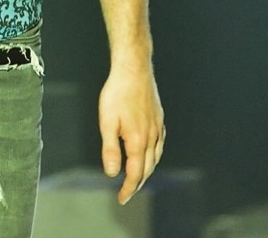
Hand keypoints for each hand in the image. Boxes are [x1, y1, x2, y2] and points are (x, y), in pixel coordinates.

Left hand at [98, 61, 164, 204]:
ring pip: (156, 157)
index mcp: (138, 141)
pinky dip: (155, 154)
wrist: (133, 68)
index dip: (128, 189)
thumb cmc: (117, 92)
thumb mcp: (107, 121)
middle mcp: (152, 137)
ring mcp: (158, 127)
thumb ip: (109, 149)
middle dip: (137, 183)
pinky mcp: (159, 117)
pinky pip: (160, 143)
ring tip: (138, 177)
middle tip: (127, 192)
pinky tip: (150, 151)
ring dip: (147, 170)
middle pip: (147, 168)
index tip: (121, 199)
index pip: (135, 173)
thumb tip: (112, 173)